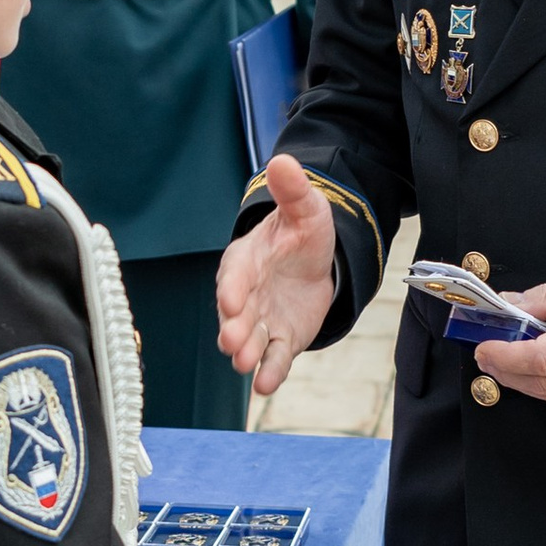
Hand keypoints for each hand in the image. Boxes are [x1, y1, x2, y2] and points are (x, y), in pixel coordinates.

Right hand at [214, 156, 335, 397]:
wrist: (315, 264)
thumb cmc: (300, 234)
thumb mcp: (305, 209)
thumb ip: (293, 191)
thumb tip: (284, 159)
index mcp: (246, 261)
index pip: (235, 274)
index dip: (232, 288)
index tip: (231, 300)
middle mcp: (246, 295)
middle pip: (235, 314)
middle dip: (233, 327)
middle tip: (232, 342)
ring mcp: (260, 321)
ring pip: (249, 341)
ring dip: (246, 353)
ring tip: (245, 365)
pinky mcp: (279, 340)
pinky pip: (273, 358)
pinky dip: (269, 372)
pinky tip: (266, 385)